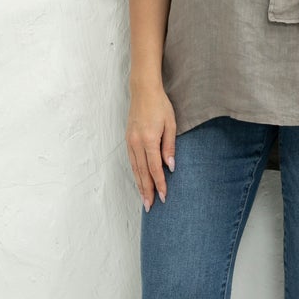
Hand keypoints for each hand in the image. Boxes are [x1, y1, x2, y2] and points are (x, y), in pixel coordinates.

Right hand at [127, 85, 176, 210]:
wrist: (143, 91)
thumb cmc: (160, 106)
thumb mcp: (171, 124)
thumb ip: (170, 147)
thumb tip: (170, 167)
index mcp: (148, 139)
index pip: (154, 168)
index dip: (159, 184)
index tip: (164, 197)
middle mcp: (136, 143)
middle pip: (142, 172)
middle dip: (147, 190)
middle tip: (150, 207)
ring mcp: (129, 141)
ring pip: (134, 169)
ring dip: (139, 185)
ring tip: (144, 199)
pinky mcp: (127, 139)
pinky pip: (131, 161)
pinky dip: (135, 174)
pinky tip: (139, 181)